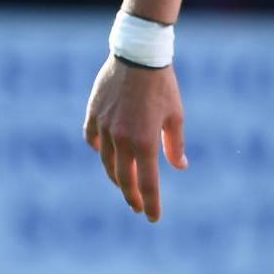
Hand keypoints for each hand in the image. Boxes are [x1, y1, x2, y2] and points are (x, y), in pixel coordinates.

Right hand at [82, 56, 186, 221]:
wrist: (138, 56)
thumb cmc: (163, 86)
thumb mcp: (175, 116)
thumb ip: (175, 145)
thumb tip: (180, 166)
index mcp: (144, 142)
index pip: (147, 183)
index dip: (151, 203)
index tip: (153, 218)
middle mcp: (121, 139)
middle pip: (123, 178)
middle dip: (131, 196)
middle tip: (138, 207)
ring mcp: (103, 128)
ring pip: (106, 162)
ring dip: (116, 177)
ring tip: (124, 185)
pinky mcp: (93, 115)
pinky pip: (92, 140)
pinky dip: (100, 151)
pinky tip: (106, 155)